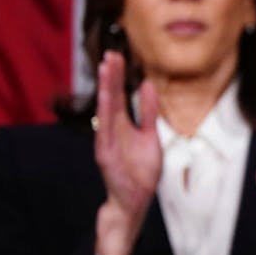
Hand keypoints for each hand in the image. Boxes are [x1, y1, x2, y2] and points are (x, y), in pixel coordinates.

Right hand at [93, 50, 160, 254]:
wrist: (132, 200)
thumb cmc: (140, 170)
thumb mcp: (150, 137)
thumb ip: (148, 112)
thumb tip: (148, 85)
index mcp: (122, 124)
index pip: (120, 95)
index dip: (119, 76)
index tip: (119, 55)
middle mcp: (111, 129)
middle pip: (111, 98)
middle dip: (111, 76)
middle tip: (111, 54)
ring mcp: (107, 141)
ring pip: (106, 110)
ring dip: (106, 89)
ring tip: (107, 70)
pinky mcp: (106, 155)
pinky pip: (105, 131)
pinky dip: (106, 115)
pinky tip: (107, 99)